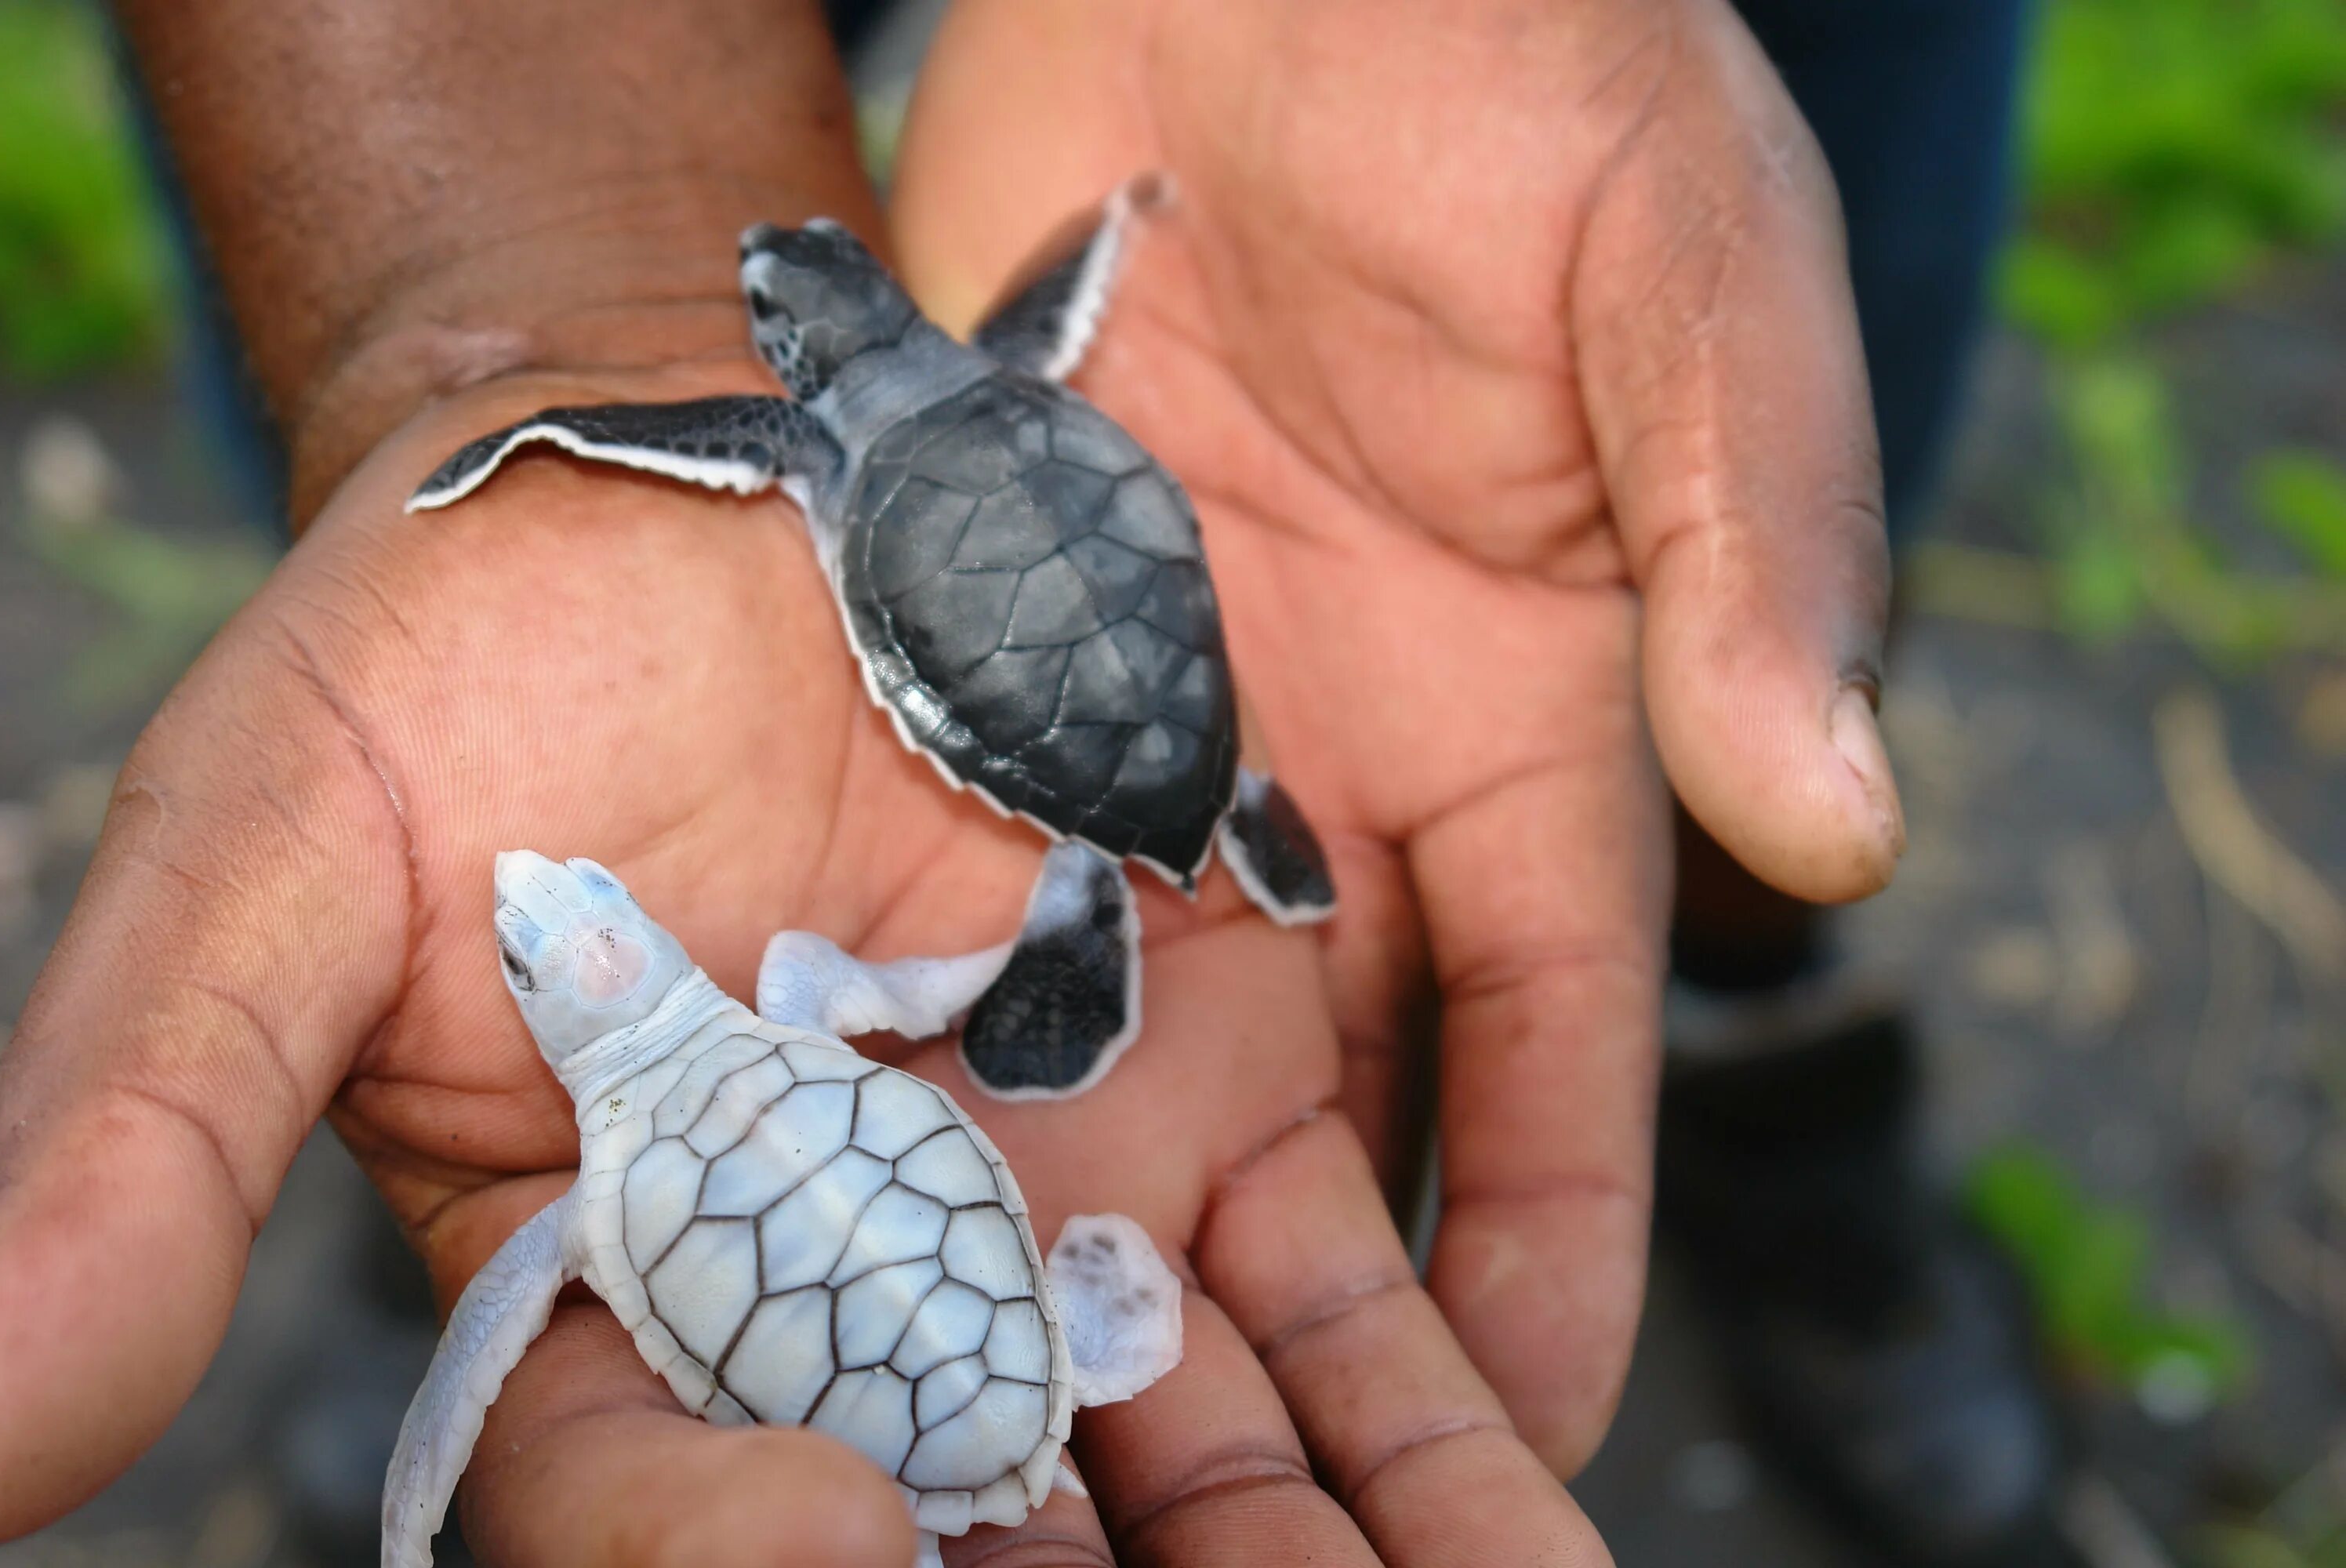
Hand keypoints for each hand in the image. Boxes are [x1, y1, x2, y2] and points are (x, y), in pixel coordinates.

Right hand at [0, 352, 1602, 1562]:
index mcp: (615, 1292)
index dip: (732, 1545)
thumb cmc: (453, 660)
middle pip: (976, 1540)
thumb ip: (147, 1121)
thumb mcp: (274, 857)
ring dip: (1327, 1564)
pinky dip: (1436, 1404)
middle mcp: (855, 1303)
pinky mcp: (1233, 1099)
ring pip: (1197, 1468)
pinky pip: (1349, 1295)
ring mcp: (1062, 1218)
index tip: (834, 1547)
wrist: (711, 495)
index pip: (660, 1499)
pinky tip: (1520, 1493)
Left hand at [890, 0, 1902, 1488]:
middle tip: (1234, 1521)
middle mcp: (1339, 773)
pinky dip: (912, 1007)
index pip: (1559, 1056)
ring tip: (1011, 1403)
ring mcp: (1152, 724)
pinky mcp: (992, 646)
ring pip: (1123, 1024)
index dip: (1549, 1250)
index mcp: (1540, 736)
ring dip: (1075, 1205)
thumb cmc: (1536, 66)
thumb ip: (1755, 541)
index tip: (1519, 1447)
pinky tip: (844, 1156)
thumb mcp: (1693, 290)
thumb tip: (1841, 813)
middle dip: (1300, 1306)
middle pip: (1333, 1098)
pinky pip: (952, 858)